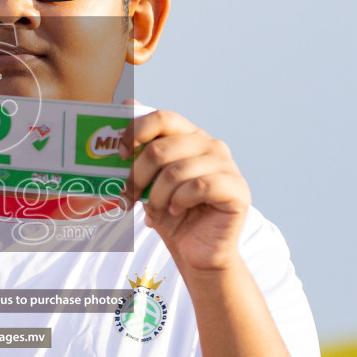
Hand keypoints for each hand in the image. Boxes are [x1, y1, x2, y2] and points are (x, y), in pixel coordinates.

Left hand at [124, 109, 250, 273]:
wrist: (196, 251)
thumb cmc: (171, 213)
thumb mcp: (147, 182)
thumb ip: (138, 150)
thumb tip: (123, 106)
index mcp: (188, 136)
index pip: (162, 118)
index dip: (136, 131)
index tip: (120, 154)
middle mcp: (210, 145)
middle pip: (162, 148)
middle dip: (138, 176)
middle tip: (128, 196)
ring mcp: (226, 165)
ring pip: (176, 171)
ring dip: (157, 196)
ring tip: (156, 210)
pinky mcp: (237, 188)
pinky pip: (199, 186)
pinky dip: (179, 201)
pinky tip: (177, 210)